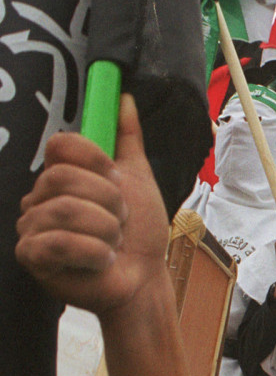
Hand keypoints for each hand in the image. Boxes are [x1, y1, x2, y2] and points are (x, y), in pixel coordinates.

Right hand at [17, 94, 169, 319]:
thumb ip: (128, 138)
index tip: (117, 181)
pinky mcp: (32, 257)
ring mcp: (31, 227)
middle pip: (63, 177)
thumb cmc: (139, 233)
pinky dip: (94, 252)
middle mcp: (39, 197)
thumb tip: (125, 97)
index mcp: (61, 175)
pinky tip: (103, 260)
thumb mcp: (138, 179)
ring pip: (65, 210)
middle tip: (120, 221)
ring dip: (106, 229)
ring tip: (113, 242)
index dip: (97, 161)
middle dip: (108, 202)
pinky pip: (58, 243)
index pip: (62, 144)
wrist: (144, 278)